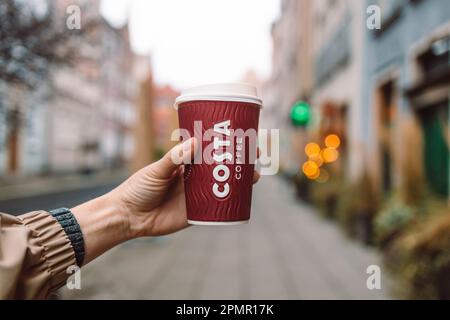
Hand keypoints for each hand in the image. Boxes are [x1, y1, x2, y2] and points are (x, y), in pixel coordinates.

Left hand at [111, 137, 260, 237]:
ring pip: (222, 187)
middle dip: (239, 162)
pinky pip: (216, 209)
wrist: (127, 217)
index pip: (209, 152)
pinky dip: (230, 205)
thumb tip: (195, 142)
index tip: (239, 137)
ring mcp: (197, 197)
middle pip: (221, 169)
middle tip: (254, 155)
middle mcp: (194, 179)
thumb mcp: (156, 170)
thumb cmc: (138, 188)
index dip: (224, 146)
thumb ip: (174, 159)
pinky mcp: (197, 214)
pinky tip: (243, 199)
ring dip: (240, 182)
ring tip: (254, 176)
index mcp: (185, 165)